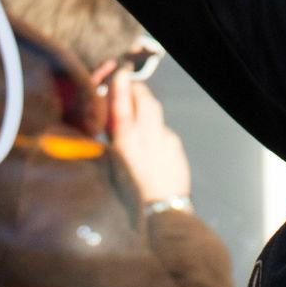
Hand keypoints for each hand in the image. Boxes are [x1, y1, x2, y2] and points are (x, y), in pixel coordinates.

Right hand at [107, 74, 191, 206]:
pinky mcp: (176, 146)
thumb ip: (113, 141)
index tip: (120, 73)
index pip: (123, 108)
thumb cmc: (130, 195)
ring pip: (155, 112)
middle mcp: (147, 138)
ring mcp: (165, 141)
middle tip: (128, 84)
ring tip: (136, 105)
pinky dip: (155, 128)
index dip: (121, 88)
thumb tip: (109, 121)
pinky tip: (150, 139)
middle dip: (137, 89)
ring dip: (145, 105)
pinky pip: (164, 129)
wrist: (162, 213)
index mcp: (127, 145)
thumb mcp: (114, 167)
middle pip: (145, 101)